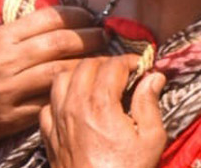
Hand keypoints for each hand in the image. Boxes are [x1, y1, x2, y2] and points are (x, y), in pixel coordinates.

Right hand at [0, 7, 106, 165]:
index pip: (47, 19)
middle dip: (90, 37)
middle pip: (61, 44)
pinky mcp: (16, 116)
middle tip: (105, 35)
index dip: (75, 14)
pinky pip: (51, 101)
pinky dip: (71, 91)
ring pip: (62, 73)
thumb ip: (8, 33)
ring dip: (88, 65)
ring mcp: (12, 90)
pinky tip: (83, 86)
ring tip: (102, 60)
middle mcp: (6, 61)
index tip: (89, 15)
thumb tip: (42, 20)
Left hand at [40, 56, 165, 167]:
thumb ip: (148, 103)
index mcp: (100, 102)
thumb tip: (153, 77)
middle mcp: (73, 104)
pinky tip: (72, 102)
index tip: (138, 65)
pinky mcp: (48, 133)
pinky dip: (59, 96)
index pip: (111, 65)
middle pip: (84, 66)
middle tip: (119, 71)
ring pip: (61, 78)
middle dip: (103, 62)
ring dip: (77, 73)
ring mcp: (57, 118)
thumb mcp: (150, 138)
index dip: (127, 61)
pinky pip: (48, 102)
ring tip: (95, 81)